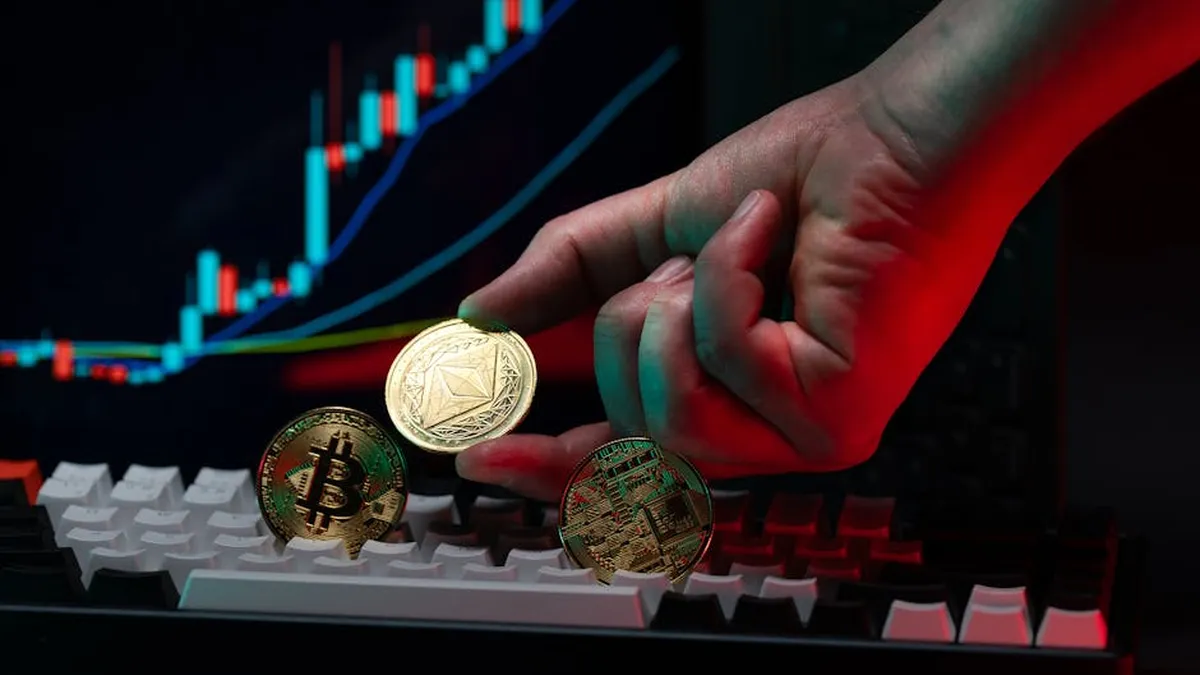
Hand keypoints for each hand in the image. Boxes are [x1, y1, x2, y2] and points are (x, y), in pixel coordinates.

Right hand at [455, 75, 995, 501]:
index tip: (478, 455)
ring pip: (665, 411)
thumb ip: (566, 275)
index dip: (546, 463)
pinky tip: (771, 237)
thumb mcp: (653, 230)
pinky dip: (726, 273)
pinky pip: (718, 361)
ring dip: (676, 304)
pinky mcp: (834, 420)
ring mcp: (800, 437)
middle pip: (628, 432)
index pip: (621, 461)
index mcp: (720, 398)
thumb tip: (477, 314)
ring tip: (734, 249)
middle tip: (678, 265)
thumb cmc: (799, 182)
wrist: (894, 138)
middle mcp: (762, 435)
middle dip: (627, 324)